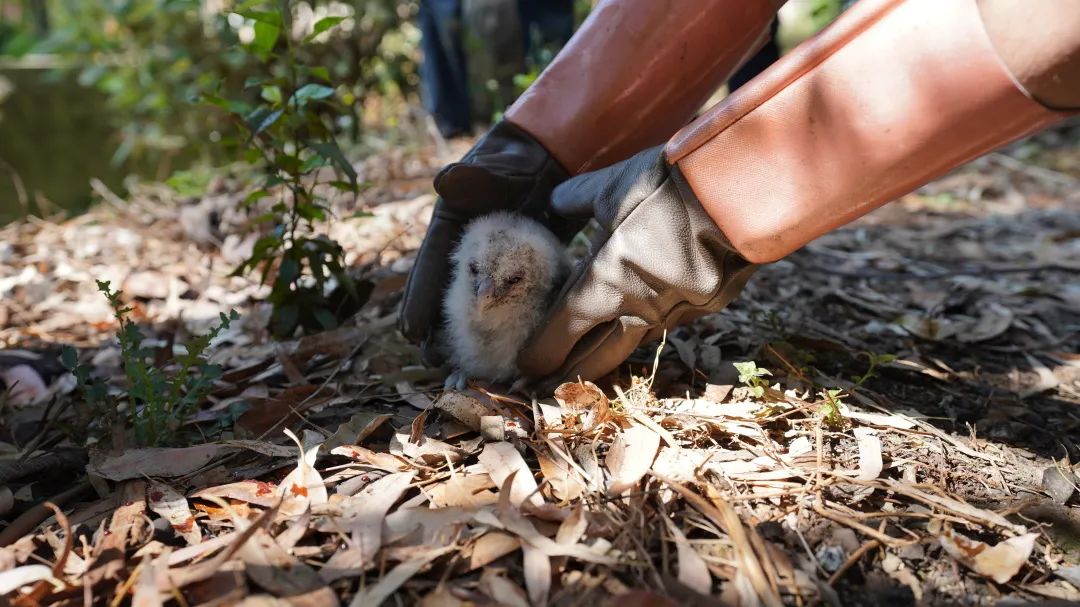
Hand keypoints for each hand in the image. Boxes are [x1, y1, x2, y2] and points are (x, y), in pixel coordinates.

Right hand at [400, 121, 570, 363]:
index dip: (419, 300)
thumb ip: (476, 177)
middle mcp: (464, 253)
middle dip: (437, 331)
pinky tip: (508, 357)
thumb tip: (446, 180)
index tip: (411, 331)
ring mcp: (491, 268)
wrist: (549, 162)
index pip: (428, 268)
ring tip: (463, 372)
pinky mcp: (518, 277)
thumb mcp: (498, 167)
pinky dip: (506, 330)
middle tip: (434, 363)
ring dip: (469, 338)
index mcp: (448, 229)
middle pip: (445, 296)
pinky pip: (508, 307)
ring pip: (474, 308)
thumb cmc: (517, 161)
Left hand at [518, 146, 757, 383]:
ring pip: (634, 344)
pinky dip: (650, 325)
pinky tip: (644, 321)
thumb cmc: (666, 187)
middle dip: (569, 375)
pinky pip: (669, 324)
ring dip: (610, 356)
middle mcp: (635, 310)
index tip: (525, 368)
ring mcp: (674, 313)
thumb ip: (577, 200)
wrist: (739, 194)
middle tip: (550, 389)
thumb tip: (555, 202)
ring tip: (592, 363)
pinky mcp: (706, 307)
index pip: (559, 334)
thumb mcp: (611, 187)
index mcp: (602, 285)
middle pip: (595, 358)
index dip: (539, 355)